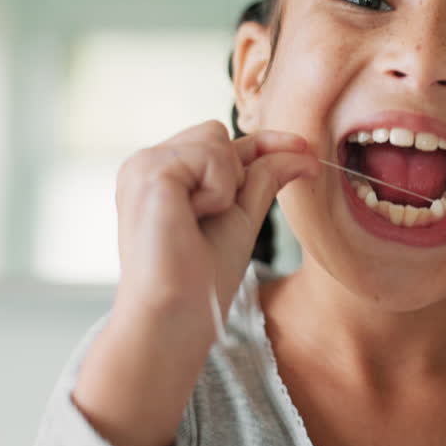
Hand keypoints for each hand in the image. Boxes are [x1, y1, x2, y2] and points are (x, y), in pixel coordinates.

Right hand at [113, 121, 317, 328]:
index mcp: (162, 177)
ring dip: (225, 182)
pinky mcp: (148, 170)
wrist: (175, 315)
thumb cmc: (201, 281)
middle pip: (217, 130)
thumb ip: (263, 179)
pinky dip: (217, 189)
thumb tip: (301, 152)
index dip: (263, 141)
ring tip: (198, 220)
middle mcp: (146, 165)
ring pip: (215, 135)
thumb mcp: (242, 219)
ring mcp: (142, 165)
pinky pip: (210, 154)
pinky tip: (191, 217)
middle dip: (234, 171)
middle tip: (214, 217)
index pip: (218, 143)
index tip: (303, 147)